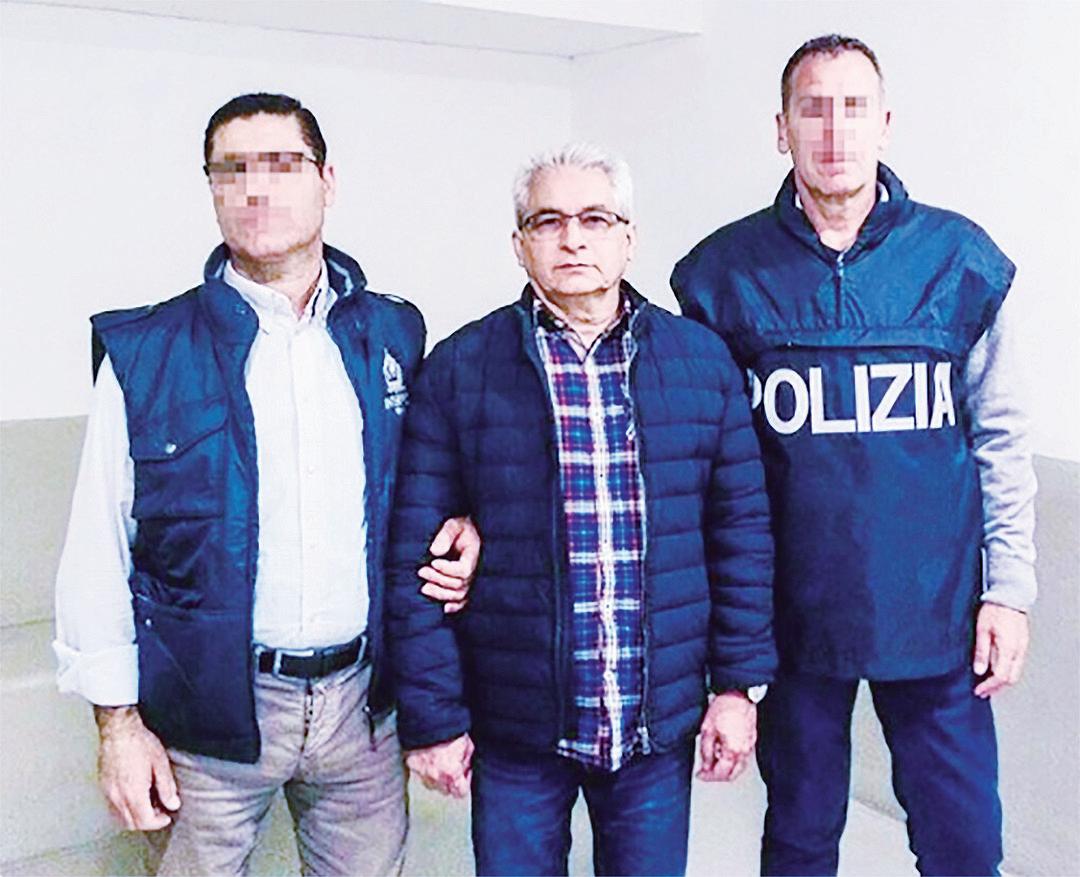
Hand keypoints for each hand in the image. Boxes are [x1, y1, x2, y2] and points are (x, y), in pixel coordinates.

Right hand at [94, 705, 179, 829]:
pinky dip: (124, 810)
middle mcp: (117, 797)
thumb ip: (167, 787)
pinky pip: (112, 808)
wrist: (118, 730)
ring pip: (120, 818)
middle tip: (159, 810)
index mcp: (133, 793)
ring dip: (135, 817)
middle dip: (147, 821)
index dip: (158, 822)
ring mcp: (107, 793)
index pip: (144, 821)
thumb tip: (173, 804)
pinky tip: (134, 796)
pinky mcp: (103, 787)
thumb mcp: (160, 764)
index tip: (167, 816)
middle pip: (131, 823)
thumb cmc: (139, 743)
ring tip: (148, 802)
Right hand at [405, 733, 473, 797]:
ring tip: (442, 761)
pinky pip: (421, 774)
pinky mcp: (411, 765)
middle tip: (454, 766)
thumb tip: (467, 768)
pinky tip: (431, 757)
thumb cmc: (449, 729)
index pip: (461, 792)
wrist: (428, 717)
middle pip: (446, 790)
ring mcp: (421, 773)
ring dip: (438, 777)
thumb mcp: (467, 745)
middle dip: (452, 781)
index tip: (466, 774)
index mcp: (451, 773)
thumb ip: (467, 761)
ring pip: (432, 784)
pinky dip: (426, 769)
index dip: (465, 783)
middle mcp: (434, 777)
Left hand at [420, 516, 480, 613]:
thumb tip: (435, 551)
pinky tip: (443, 608)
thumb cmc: (460, 526)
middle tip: (421, 572)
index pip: (464, 570)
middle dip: (438, 580)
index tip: (433, 562)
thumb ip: (446, 535)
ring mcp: (470, 579)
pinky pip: (463, 601)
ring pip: (459, 595)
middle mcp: (474, 569)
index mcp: (473, 554)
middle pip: (459, 584)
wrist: (466, 530)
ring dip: (441, 594)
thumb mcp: (454, 524)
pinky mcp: (465, 584)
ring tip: (424, 588)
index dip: (448, 569)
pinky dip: (454, 607)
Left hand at [696, 691, 756, 782]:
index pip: (720, 773)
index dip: (708, 776)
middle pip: (731, 775)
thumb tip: (705, 765)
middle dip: (717, 776)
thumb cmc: (725, 707)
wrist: (738, 695)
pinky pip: (743, 758)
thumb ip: (706, 751)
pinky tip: (724, 752)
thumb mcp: (707, 730)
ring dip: (726, 769)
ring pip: (739, 768)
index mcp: (732, 750)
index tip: (700, 774)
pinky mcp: (751, 741)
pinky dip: (733, 760)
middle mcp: (743, 752)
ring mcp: (749, 747)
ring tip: (714, 760)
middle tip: (706, 771)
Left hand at [973, 603, 1029, 697]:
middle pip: (1011, 679)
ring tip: (986, 684)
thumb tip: (979, 671)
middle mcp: (1018, 651)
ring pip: (1015, 673)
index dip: (989, 687)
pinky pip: (1016, 664)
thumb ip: (981, 652)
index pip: (1001, 677)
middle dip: (996, 688)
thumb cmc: (994, 610)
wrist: (1010, 596)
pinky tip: (995, 671)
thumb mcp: (982, 630)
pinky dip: (1006, 672)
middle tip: (982, 692)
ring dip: (1001, 681)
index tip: (978, 691)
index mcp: (1008, 649)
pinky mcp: (1022, 644)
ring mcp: (1022, 648)